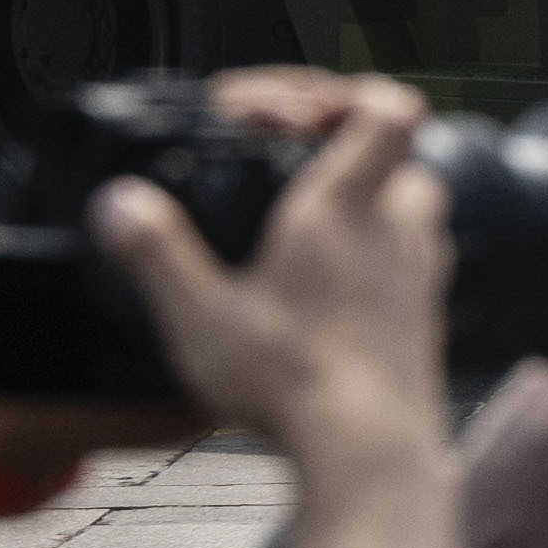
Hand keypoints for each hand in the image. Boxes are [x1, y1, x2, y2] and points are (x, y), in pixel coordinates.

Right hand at [95, 85, 451, 473]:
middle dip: (358, 153)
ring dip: (379, 206)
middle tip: (303, 172)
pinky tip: (338, 295)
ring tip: (318, 231)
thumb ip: (156, 252)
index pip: (388, 111)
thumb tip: (118, 203)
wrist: (370, 453)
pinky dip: (386, 263)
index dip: (357, 94)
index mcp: (345, 209)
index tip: (307, 109)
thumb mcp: (199, 315)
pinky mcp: (429, 322)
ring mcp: (421, 278)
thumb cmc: (293, 382)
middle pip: (406, 159)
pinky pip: (417, 268)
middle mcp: (399, 232)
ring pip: (419, 211)